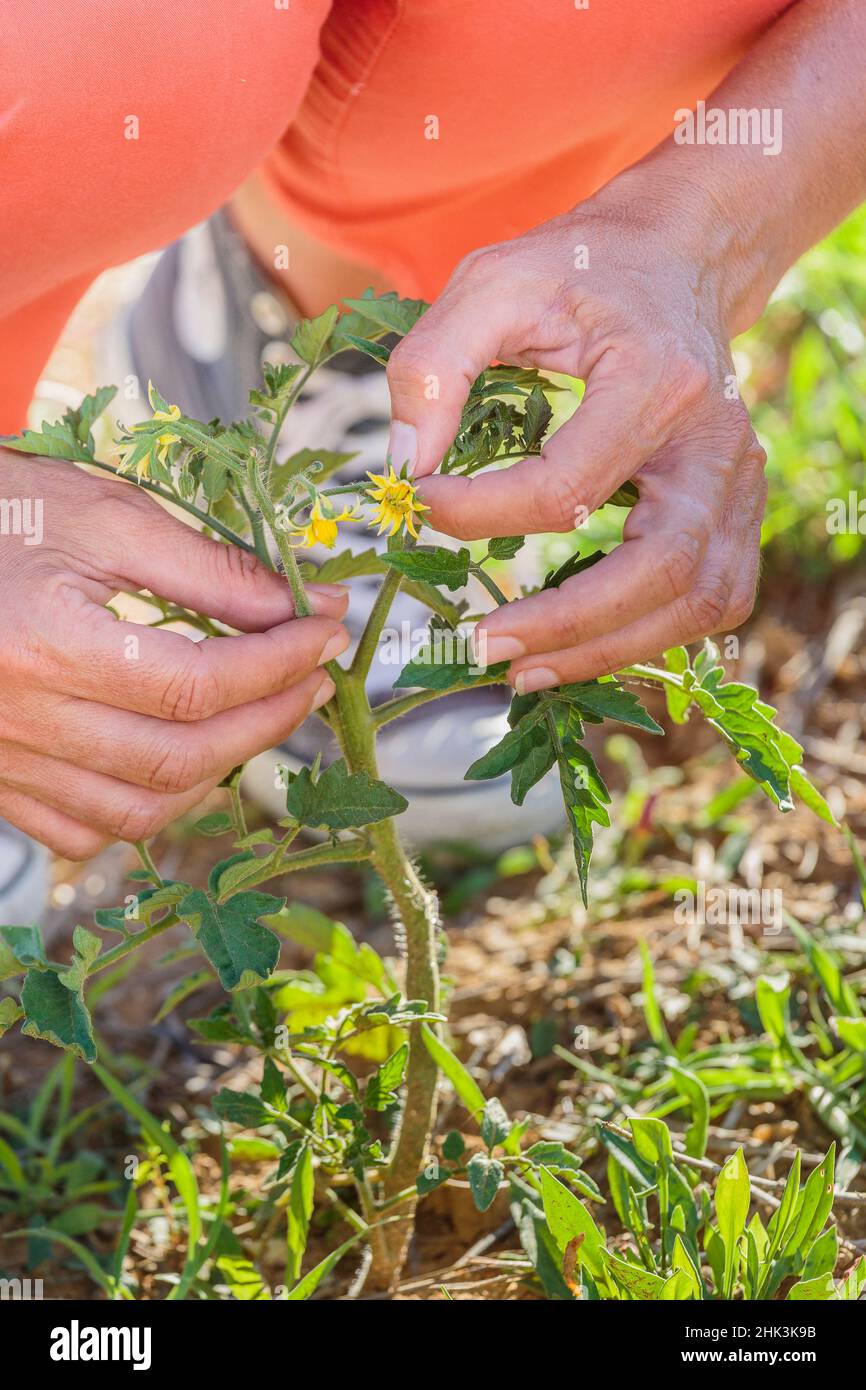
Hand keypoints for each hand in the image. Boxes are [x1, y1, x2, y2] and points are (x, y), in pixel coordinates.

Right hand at [0, 453, 348, 857]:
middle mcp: (18, 719)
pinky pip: (80, 832)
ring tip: (257, 720)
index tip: (324, 634)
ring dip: (216, 773)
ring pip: (136, 811)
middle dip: (266, 721)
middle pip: (177, 756)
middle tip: (312, 680)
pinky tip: (176, 762)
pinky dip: (145, 809)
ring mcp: (0, 760)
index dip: (277, 664)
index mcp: (43, 643)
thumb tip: (309, 606)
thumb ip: (212, 570)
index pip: (196, 682)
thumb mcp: (105, 517)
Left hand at [385, 185, 766, 692]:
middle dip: (566, 624)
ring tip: (523, 669)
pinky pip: (712, 599)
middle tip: (482, 647)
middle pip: (662, 568)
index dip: (480, 515)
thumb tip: (403, 466)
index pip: (566, 487)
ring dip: (610, 649)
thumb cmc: (578, 274)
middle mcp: (718, 441)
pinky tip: (578, 647)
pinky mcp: (739, 508)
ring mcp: (742, 482)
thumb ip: (434, 363)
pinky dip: (649, 637)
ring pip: (699, 600)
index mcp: (657, 380)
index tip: (418, 506)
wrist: (672, 259)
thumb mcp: (492, 283)